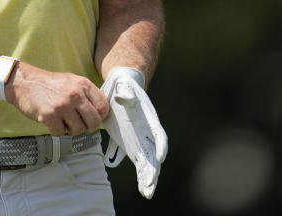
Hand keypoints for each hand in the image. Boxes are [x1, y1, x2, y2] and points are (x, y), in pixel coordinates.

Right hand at [7, 62, 109, 135]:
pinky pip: (61, 133)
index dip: (99, 116)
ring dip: (70, 129)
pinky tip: (51, 121)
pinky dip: (56, 131)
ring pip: (78, 130)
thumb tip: (101, 113)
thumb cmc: (49, 84)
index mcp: (83, 84)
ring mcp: (63, 104)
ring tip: (62, 120)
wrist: (24, 82)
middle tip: (77, 124)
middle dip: (86, 127)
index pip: (104, 107)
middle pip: (94, 122)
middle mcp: (75, 93)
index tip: (90, 118)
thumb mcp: (72, 82)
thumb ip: (87, 94)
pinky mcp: (49, 114)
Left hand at [100, 67, 167, 198]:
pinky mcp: (134, 148)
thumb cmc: (124, 88)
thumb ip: (125, 93)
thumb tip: (121, 98)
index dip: (160, 145)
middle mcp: (148, 133)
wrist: (121, 90)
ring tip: (147, 193)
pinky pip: (140, 165)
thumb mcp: (123, 87)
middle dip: (153, 169)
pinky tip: (143, 191)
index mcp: (149, 119)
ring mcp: (142, 142)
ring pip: (149, 163)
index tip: (160, 157)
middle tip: (150, 184)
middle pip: (155, 154)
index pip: (158, 134)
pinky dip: (142, 177)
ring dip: (148, 178)